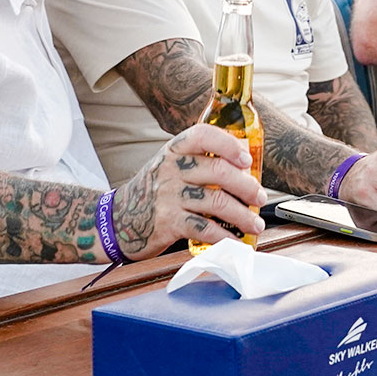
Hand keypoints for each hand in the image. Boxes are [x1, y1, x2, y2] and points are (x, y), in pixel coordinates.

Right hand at [110, 122, 266, 258]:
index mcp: (174, 150)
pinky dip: (225, 236)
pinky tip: (235, 240)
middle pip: (219, 171)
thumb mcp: (170, 166)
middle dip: (247, 186)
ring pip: (217, 202)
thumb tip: (245, 167)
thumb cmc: (154, 191)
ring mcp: (169, 196)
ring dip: (243, 215)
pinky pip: (205, 228)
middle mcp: (171, 169)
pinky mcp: (168, 223)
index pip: (203, 135)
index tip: (247, 159)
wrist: (116, 220)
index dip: (229, 144)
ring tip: (255, 223)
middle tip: (260, 197)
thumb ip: (199, 161)